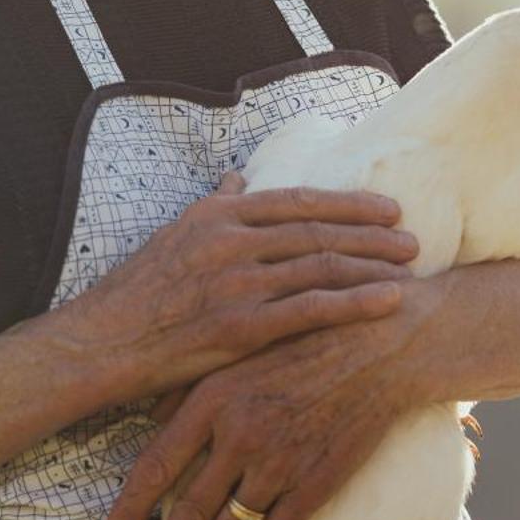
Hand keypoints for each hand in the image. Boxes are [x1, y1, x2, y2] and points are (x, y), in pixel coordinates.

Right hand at [51, 172, 417, 402]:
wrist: (106, 340)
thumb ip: (215, 206)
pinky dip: (357, 303)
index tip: (386, 206)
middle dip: (372, 233)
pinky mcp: (242, 325)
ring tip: (411, 268)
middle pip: (318, 230)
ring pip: (322, 266)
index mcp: (218, 215)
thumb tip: (238, 180)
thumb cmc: (140, 291)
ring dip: (373, 265)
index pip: (297, 200)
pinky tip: (389, 302)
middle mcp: (231, 240)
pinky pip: (312, 310)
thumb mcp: (175, 233)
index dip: (347, 202)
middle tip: (413, 238)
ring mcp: (238, 282)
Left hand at [106, 308, 415, 519]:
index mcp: (213, 398)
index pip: (158, 465)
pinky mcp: (314, 484)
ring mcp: (279, 464)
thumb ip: (190, 384)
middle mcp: (240, 435)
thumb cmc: (304, 339)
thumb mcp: (239, 349)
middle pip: (189, 511)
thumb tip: (148, 417)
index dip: (132, 506)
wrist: (379, 346)